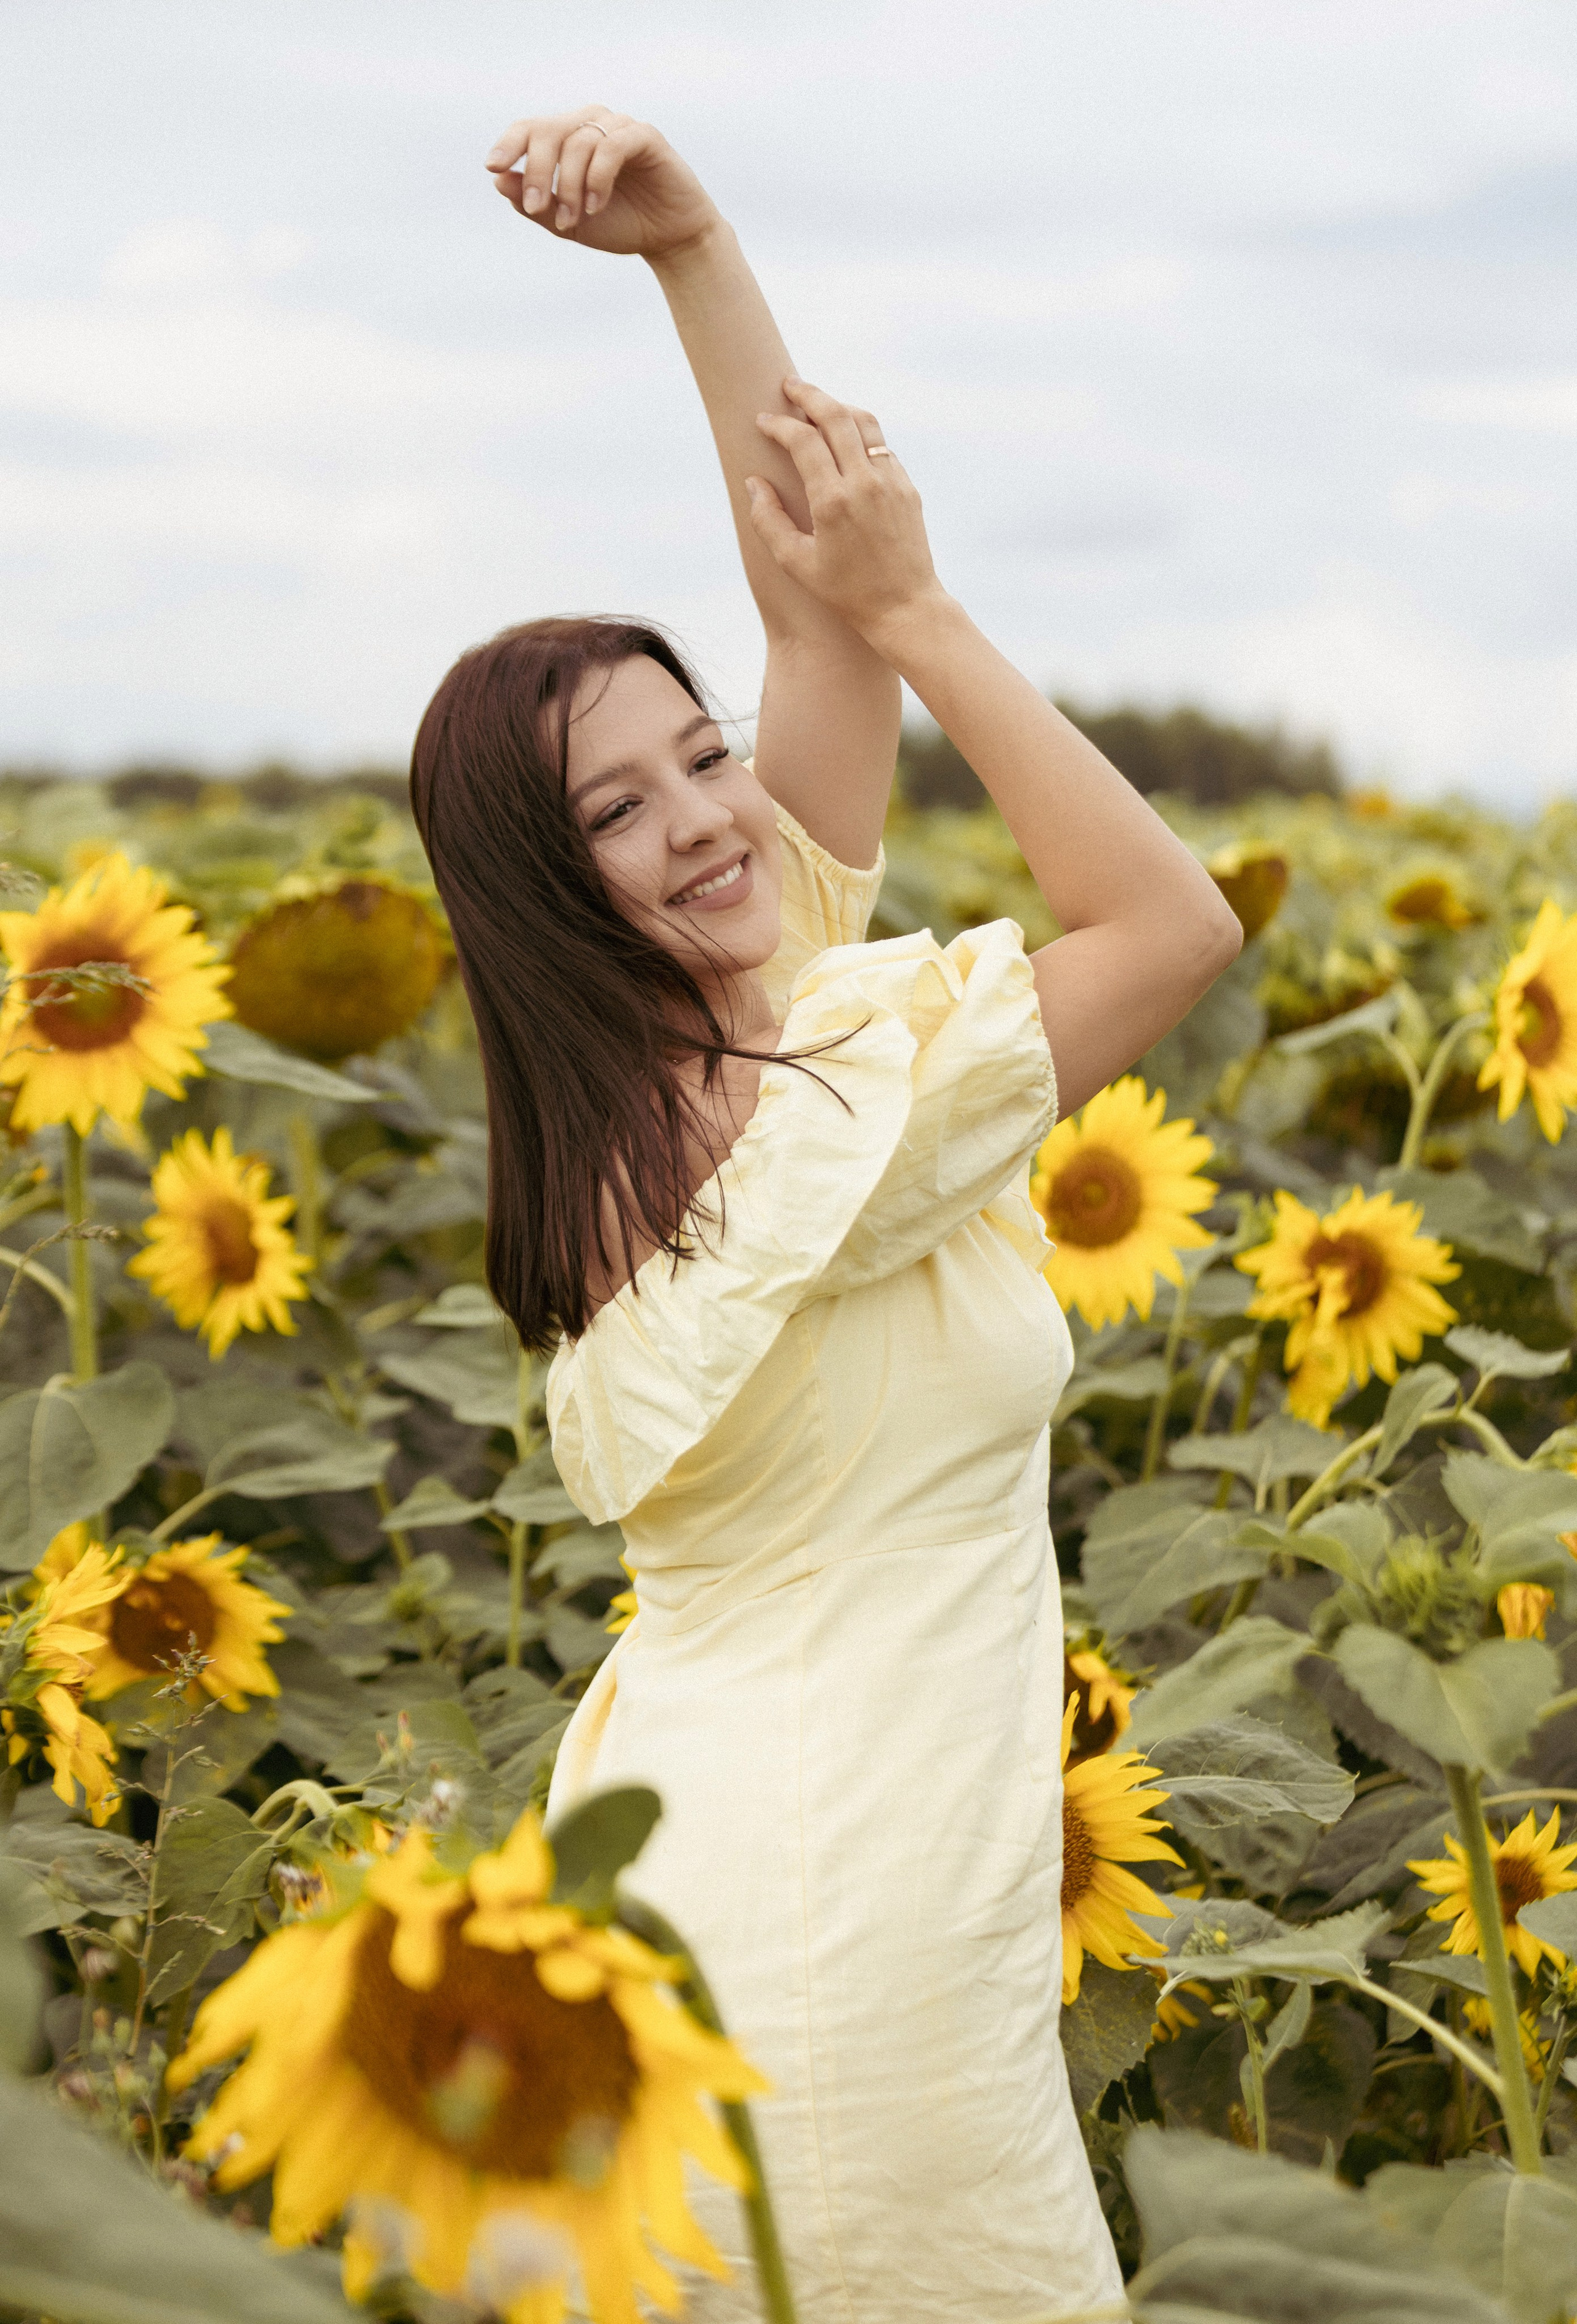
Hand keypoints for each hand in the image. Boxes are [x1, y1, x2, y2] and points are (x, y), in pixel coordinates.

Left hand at [485, 107, 719, 257]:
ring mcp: (618, 127)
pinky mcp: (645, 136)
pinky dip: (597, 177)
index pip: (531, 128)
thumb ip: (532, 205)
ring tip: (573, 218)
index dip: (509, 144)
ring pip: (578, 141)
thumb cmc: (619, 225)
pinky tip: (596, 205)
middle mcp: (590, 125)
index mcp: (568, 139)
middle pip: (549, 130)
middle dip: (538, 171)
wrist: (668, 239)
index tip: (492, 166)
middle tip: (536, 207)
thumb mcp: (566, 223)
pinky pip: (612, 146)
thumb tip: (498, 180)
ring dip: (569, 184)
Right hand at [746, 380, 946, 649]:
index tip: (763, 420)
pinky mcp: (907, 486)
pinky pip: (881, 445)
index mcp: (833, 501)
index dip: (779, 424)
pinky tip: (845, 440)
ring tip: (818, 406)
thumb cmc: (846, 592)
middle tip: (789, 385)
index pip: (803, 440)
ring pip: (864, 421)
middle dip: (809, 394)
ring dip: (838, 406)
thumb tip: (754, 483)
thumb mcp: (797, 564)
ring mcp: (891, 481)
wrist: (905, 607)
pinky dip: (860, 432)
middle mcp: (864, 483)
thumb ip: (769, 521)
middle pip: (836, 415)